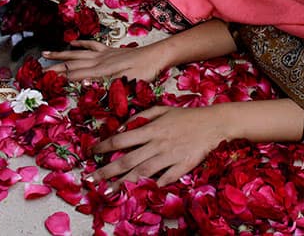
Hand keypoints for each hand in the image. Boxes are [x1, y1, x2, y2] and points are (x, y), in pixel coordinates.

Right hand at [43, 39, 168, 81]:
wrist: (158, 55)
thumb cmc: (145, 72)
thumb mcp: (127, 84)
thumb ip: (106, 86)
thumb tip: (85, 87)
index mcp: (101, 71)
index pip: (75, 75)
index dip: (59, 79)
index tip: (44, 82)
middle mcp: (99, 61)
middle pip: (72, 64)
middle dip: (54, 68)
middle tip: (37, 72)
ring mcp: (104, 54)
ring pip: (77, 54)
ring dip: (61, 55)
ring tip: (45, 54)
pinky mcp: (110, 50)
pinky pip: (92, 45)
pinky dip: (80, 44)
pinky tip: (72, 43)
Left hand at [90, 106, 229, 186]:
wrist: (213, 123)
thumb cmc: (185, 116)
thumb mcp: (161, 109)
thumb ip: (140, 117)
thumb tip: (122, 128)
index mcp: (151, 129)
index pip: (121, 139)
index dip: (103, 147)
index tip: (90, 153)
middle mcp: (157, 144)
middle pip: (127, 160)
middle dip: (106, 171)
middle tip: (91, 180)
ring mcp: (169, 156)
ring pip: (142, 172)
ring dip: (123, 183)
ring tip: (108, 191)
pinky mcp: (182, 166)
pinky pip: (165, 179)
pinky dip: (154, 185)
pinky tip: (142, 193)